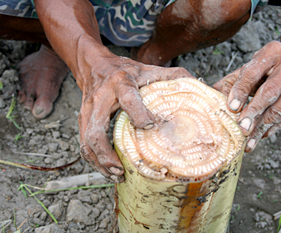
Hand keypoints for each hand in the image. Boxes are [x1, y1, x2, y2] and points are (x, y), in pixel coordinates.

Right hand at [78, 55, 192, 182]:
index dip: (139, 113)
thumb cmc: (124, 70)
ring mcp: (88, 111)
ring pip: (87, 141)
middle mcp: (101, 98)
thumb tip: (197, 86)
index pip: (127, 97)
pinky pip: (84, 144)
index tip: (151, 126)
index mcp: (120, 82)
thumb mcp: (147, 68)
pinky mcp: (82, 120)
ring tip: (116, 174)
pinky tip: (108, 170)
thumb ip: (171, 76)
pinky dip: (94, 160)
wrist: (94, 66)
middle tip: (121, 168)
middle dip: (106, 153)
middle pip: (96, 129)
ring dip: (100, 162)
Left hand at [213, 41, 280, 151]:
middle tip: (242, 128)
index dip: (240, 91)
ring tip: (248, 141)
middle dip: (254, 112)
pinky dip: (272, 128)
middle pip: (269, 92)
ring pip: (279, 109)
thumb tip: (210, 97)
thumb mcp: (249, 68)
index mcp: (272, 52)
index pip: (253, 73)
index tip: (231, 107)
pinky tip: (260, 136)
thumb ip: (231, 82)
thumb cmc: (266, 68)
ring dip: (262, 127)